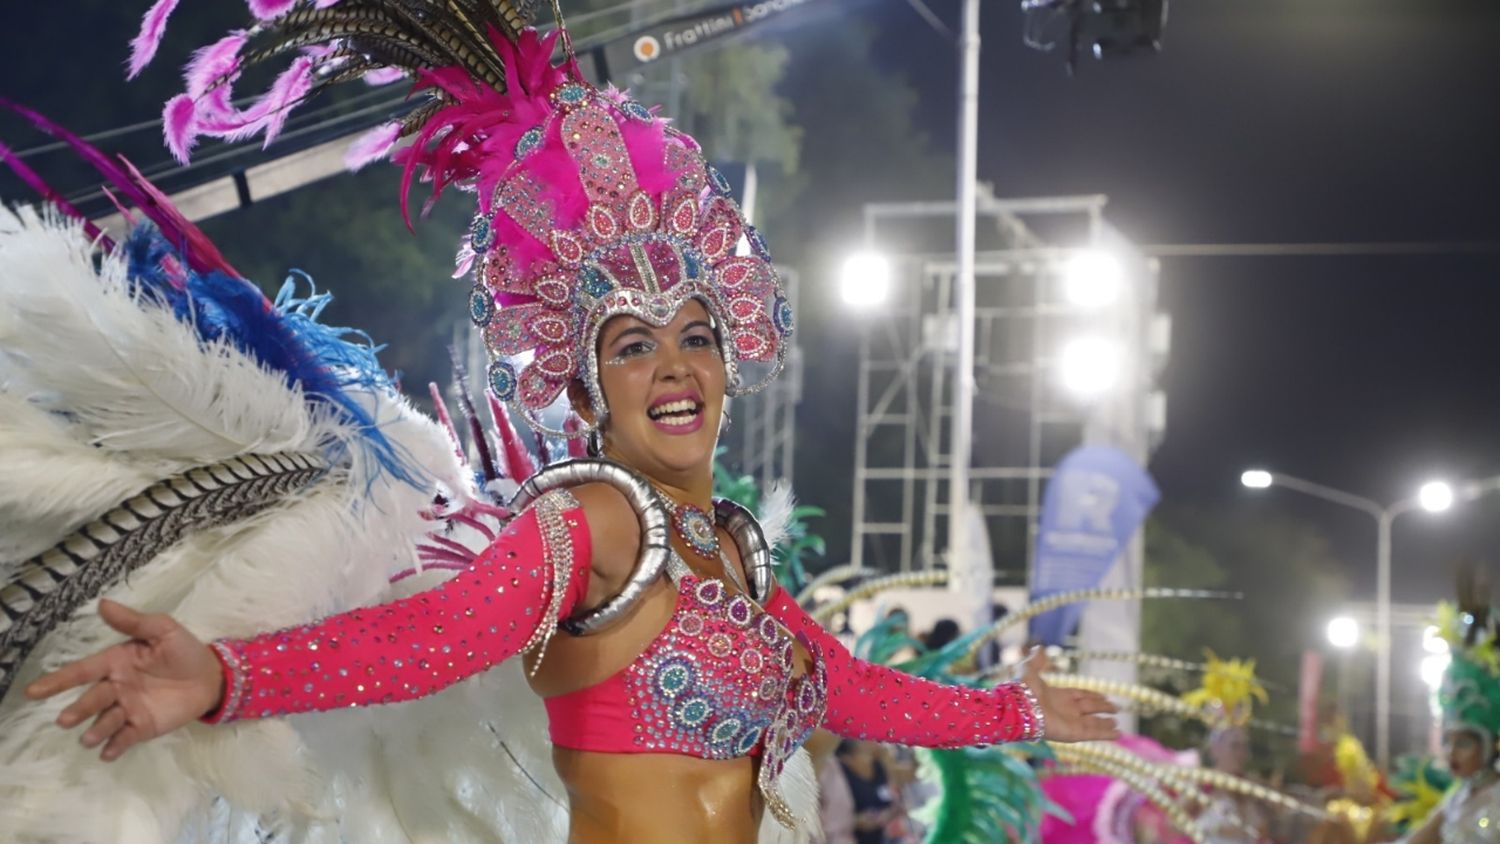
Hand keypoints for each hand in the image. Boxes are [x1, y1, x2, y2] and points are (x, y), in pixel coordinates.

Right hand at [24, 599, 224, 760]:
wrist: (212, 676)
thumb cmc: (184, 651)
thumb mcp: (163, 630)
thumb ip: (134, 622)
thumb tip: (103, 604)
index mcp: (115, 663)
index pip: (82, 671)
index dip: (57, 681)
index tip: (33, 691)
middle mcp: (115, 688)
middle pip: (92, 699)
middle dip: (78, 710)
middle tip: (66, 720)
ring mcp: (127, 709)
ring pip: (105, 721)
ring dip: (95, 730)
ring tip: (90, 739)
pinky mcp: (142, 727)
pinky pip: (124, 738)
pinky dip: (114, 747)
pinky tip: (107, 754)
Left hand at [1020, 648, 1119, 742]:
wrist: (1019, 708)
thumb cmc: (1022, 690)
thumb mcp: (1029, 669)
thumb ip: (1036, 660)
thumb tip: (1039, 647)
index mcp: (1058, 696)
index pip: (1080, 695)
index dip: (1092, 695)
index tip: (1104, 695)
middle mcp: (1066, 710)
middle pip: (1089, 708)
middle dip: (1102, 707)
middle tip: (1117, 708)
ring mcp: (1070, 722)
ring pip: (1093, 722)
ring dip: (1105, 723)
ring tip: (1118, 725)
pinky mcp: (1074, 733)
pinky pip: (1094, 733)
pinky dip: (1106, 733)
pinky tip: (1118, 734)